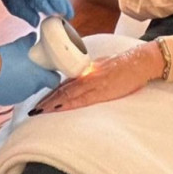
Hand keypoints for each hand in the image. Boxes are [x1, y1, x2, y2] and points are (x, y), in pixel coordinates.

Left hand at [0, 0, 74, 26]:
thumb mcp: (16, 7)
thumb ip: (27, 15)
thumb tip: (37, 23)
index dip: (45, 4)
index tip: (51, 14)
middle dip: (58, 2)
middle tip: (63, 14)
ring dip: (65, 4)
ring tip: (69, 16)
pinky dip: (66, 3)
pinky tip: (69, 13)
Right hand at [0, 34, 60, 105]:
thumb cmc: (4, 59)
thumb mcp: (19, 45)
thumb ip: (29, 41)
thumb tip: (33, 36)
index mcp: (39, 76)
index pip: (54, 81)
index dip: (53, 75)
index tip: (50, 70)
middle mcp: (32, 89)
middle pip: (41, 84)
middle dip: (38, 77)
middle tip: (31, 68)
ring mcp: (20, 96)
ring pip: (27, 90)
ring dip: (25, 83)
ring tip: (16, 73)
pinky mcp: (8, 100)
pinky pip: (15, 94)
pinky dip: (13, 88)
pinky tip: (7, 80)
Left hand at [29, 42, 163, 115]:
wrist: (139, 62)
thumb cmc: (124, 64)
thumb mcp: (103, 65)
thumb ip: (91, 72)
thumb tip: (81, 77)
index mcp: (86, 70)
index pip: (64, 82)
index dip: (51, 91)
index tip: (40, 99)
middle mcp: (86, 75)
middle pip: (62, 89)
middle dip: (47, 99)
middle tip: (33, 109)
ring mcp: (93, 83)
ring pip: (68, 94)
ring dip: (53, 103)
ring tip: (40, 111)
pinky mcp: (102, 91)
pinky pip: (81, 99)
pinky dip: (68, 104)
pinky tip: (59, 108)